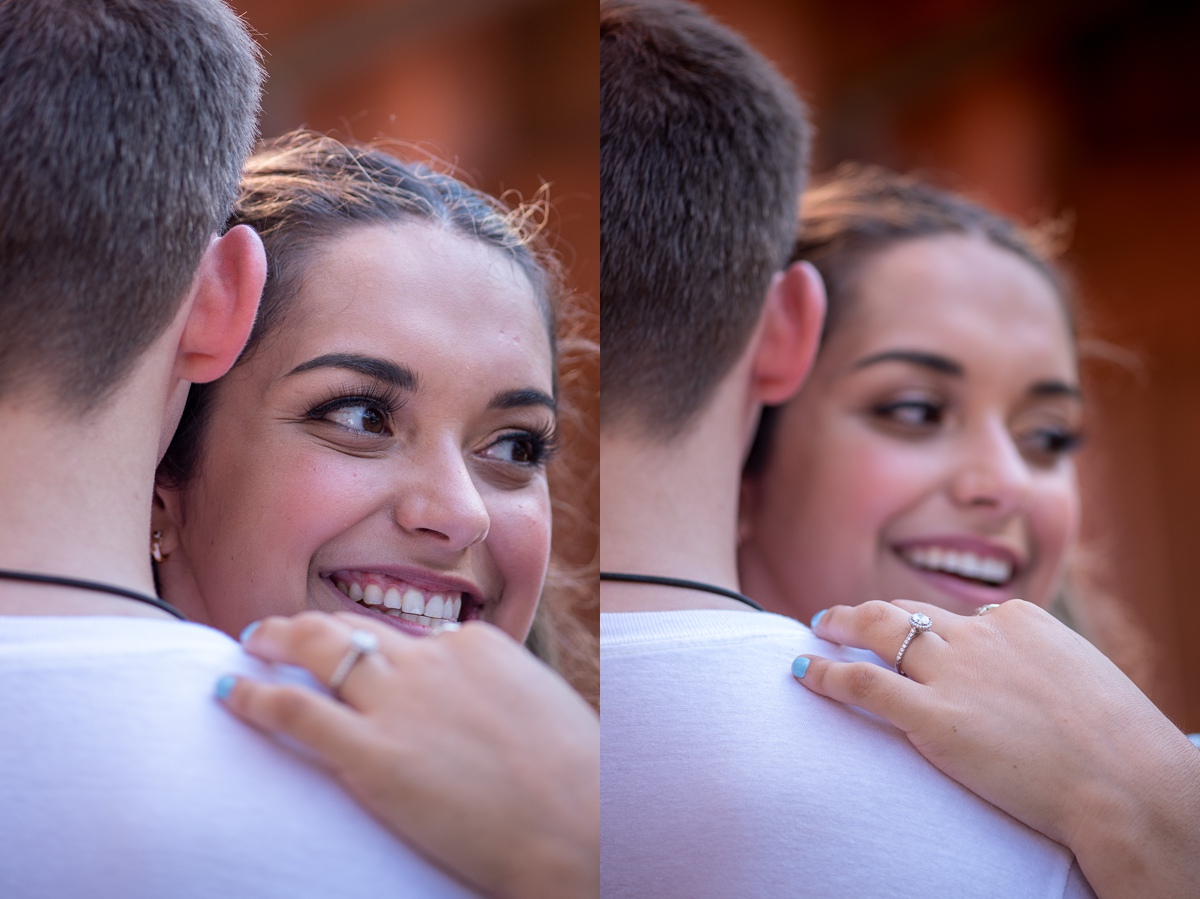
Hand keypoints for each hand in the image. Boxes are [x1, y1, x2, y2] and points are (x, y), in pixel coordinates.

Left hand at [218, 612, 598, 898]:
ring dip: (276, 642)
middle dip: (309, 624)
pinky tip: (228, 692)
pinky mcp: (369, 754)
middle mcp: (431, 660)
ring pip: (317, 651)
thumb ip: (496, 694)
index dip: (371, 643)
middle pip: (353, 628)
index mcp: (476, 646)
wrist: (578, 826)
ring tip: (250, 643)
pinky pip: (294, 710)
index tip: (352, 653)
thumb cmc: (575, 781)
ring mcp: (398, 703)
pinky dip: (254, 695)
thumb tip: (478, 705)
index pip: (409, 635)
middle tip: (278, 630)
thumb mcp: (541, 710)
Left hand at [795, 599, 1199, 898]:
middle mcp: (980, 636)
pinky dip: (827, 673)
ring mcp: (954, 674)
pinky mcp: (934, 718)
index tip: (912, 634)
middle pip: (907, 611)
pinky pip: (865, 684)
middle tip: (836, 617)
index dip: (929, 626)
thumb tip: (1015, 659)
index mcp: (1019, 620)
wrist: (1125, 782)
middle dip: (866, 611)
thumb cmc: (1117, 741)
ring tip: (817, 630)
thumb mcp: (1080, 674)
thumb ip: (1037, 660)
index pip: (959, 614)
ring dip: (841, 626)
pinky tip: (803, 672)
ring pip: (879, 633)